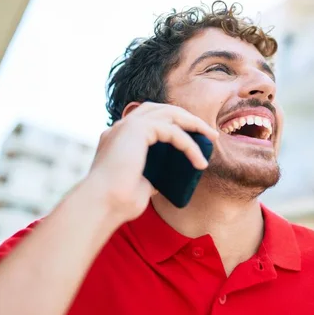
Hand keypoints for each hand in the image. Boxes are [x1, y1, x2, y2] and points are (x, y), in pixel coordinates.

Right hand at [85, 102, 218, 222]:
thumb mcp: (140, 185)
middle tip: (209, 133)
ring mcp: (127, 126)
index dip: (175, 124)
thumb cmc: (118, 202)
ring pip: (169, 113)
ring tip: (211, 136)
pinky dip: (189, 145)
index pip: (150, 120)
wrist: (102, 205)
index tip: (195, 138)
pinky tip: (199, 161)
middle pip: (161, 109)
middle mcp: (121, 127)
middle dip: (188, 118)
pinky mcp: (136, 130)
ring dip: (193, 123)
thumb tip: (165, 181)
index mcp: (119, 138)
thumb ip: (151, 176)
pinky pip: (172, 131)